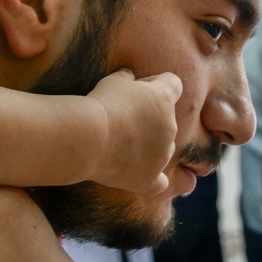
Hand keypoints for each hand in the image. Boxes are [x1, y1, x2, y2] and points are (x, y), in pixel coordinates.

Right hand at [85, 69, 180, 193]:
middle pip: (167, 119)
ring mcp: (162, 155)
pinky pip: (160, 182)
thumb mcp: (113, 80)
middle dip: (150, 118)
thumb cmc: (99, 105)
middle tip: (121, 120)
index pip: (174, 84)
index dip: (156, 83)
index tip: (136, 89)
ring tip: (119, 145)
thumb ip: (128, 78)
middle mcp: (170, 127)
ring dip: (149, 146)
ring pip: (164, 149)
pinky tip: (139, 174)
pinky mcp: (150, 178)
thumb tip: (130, 79)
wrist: (88, 139)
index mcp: (164, 99)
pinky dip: (152, 178)